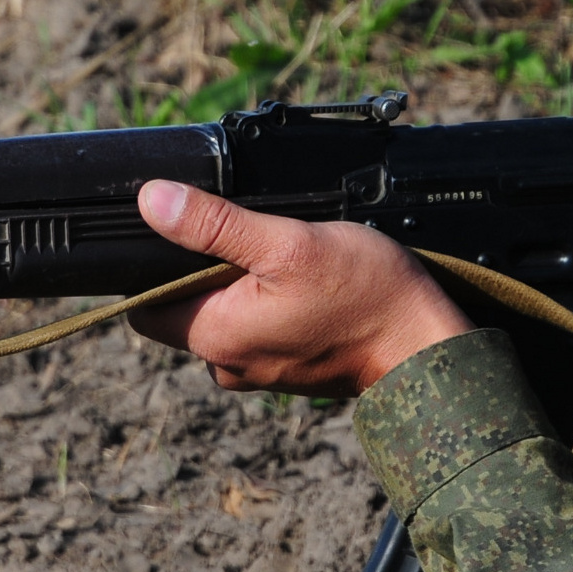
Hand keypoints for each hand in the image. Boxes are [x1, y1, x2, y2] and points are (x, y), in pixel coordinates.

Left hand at [128, 181, 473, 396]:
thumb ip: (214, 224)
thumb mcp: (287, 243)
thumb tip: (152, 201)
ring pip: (223, 315)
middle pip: (184, 306)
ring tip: (282, 258)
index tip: (188, 231)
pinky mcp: (286, 370)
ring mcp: (257, 371)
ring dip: (241, 284)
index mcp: (214, 336)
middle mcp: (226, 363)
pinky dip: (268, 304)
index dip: (154, 263)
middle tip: (251, 237)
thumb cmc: (365, 297)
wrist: (426, 350)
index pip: (146, 302)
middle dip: (206, 268)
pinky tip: (302, 283)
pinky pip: (257, 329)